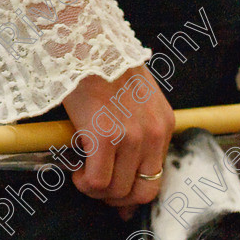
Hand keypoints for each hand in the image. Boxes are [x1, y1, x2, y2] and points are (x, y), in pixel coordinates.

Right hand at [62, 65, 174, 219]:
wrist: (82, 41)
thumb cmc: (101, 68)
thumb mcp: (135, 101)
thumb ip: (137, 136)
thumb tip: (126, 185)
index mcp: (164, 125)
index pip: (157, 180)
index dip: (133, 195)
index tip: (114, 197)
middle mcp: (154, 133)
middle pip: (140, 193)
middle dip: (114, 198)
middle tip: (94, 183)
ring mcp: (131, 136)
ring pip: (116, 191)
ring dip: (94, 189)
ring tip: (82, 169)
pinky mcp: (105, 136)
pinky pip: (96, 182)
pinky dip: (82, 182)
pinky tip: (75, 164)